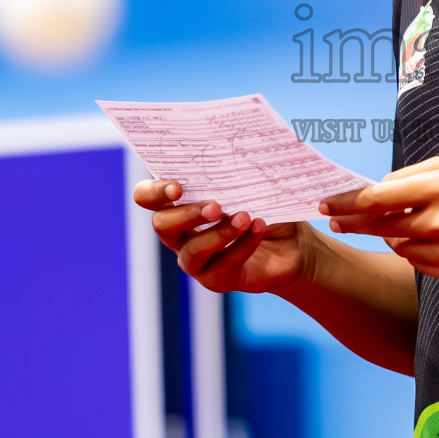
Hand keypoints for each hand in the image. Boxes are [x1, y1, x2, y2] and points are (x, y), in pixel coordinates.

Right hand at [132, 179, 310, 293]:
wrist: (292, 242)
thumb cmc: (264, 205)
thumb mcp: (250, 185)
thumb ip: (235, 174)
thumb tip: (234, 158)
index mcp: (179, 203)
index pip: (146, 196)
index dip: (154, 192)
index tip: (177, 187)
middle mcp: (179, 234)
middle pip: (162, 225)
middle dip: (187, 213)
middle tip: (216, 206)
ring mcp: (196, 260)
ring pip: (192, 250)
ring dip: (219, 233)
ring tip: (244, 217)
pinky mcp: (217, 279)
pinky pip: (224, 264)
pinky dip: (243, 244)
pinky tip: (259, 226)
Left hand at [321, 155, 438, 280]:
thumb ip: (410, 176)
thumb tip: (376, 191)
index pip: (378, 198)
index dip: (347, 203)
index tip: (326, 204)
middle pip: (380, 226)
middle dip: (354, 222)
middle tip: (336, 219)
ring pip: (397, 245)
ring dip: (393, 233)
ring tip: (412, 219)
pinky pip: (416, 261)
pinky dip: (415, 248)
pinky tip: (432, 236)